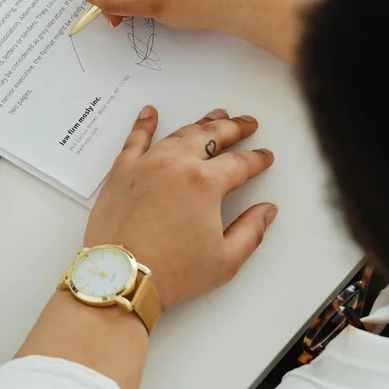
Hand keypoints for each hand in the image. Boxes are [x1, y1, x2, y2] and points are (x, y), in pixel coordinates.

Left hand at [85, 105, 277, 309]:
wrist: (121, 276)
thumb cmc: (173, 272)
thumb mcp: (225, 260)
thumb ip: (251, 231)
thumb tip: (267, 210)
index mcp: (205, 183)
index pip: (239, 163)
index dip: (257, 159)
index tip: (265, 157)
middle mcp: (176, 164)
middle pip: (211, 136)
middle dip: (233, 128)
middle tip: (247, 123)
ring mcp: (147, 164)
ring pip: (178, 134)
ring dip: (200, 123)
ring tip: (215, 116)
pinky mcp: (121, 171)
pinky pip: (135, 139)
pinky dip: (144, 124)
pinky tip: (150, 112)